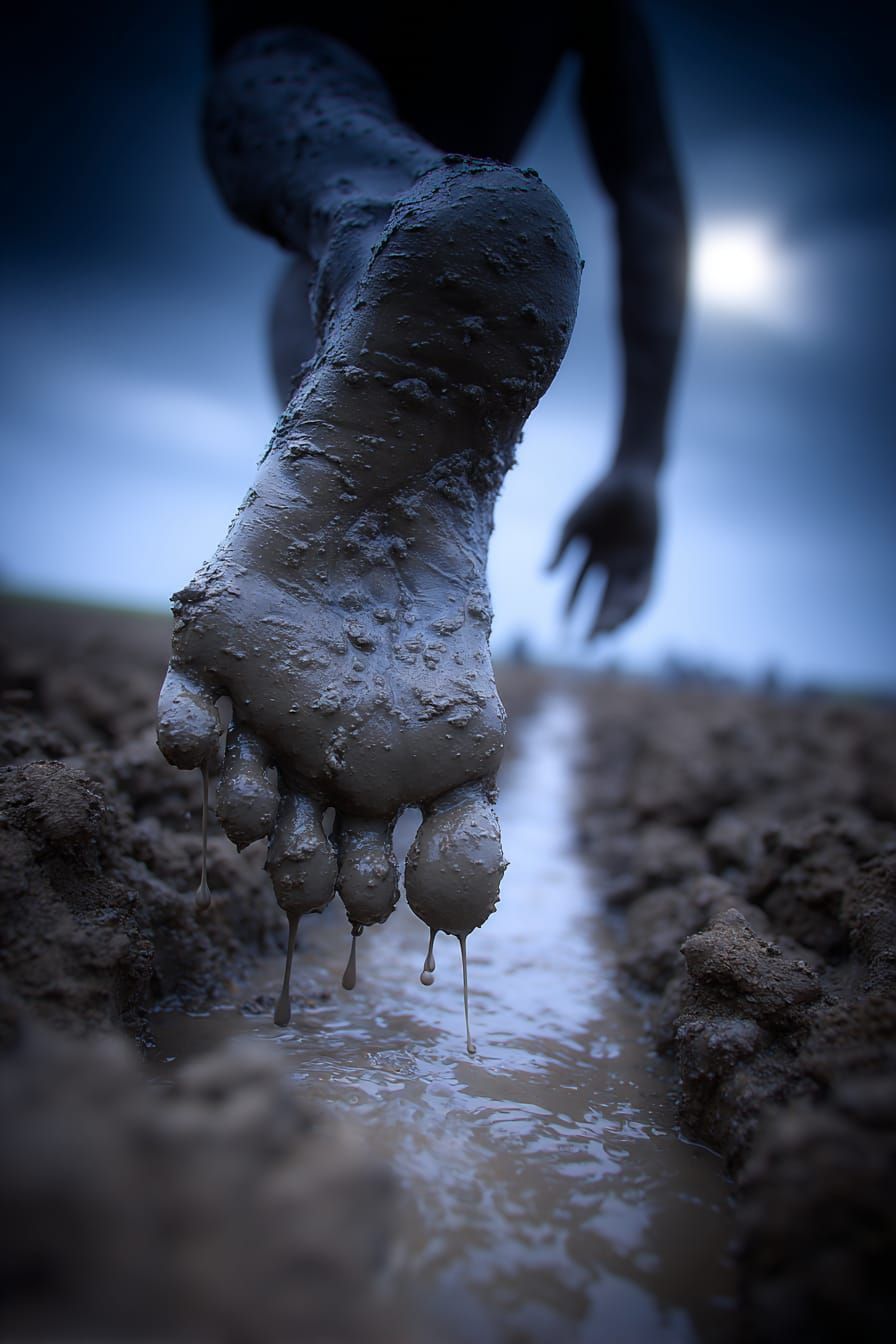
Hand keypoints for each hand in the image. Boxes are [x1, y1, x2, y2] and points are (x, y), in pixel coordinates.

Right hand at [549, 467, 658, 636]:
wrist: (634, 475)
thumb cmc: (601, 494)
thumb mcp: (574, 522)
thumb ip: (561, 548)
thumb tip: (543, 577)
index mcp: (590, 557)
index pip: (577, 592)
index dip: (570, 612)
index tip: (562, 631)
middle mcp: (611, 565)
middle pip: (601, 601)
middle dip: (594, 623)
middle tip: (586, 645)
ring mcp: (632, 563)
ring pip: (623, 599)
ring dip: (616, 617)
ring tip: (606, 634)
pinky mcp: (651, 559)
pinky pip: (646, 587)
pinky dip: (637, 601)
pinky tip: (629, 612)